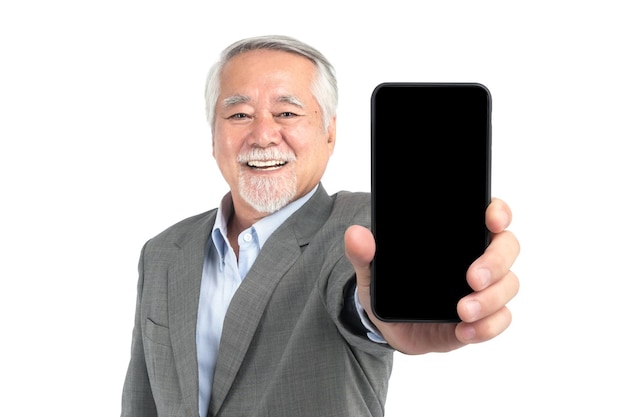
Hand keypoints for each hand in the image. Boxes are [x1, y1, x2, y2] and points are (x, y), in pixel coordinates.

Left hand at [344, 198, 519, 354]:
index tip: (491, 220)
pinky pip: (500, 320)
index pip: (489, 212)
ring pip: (508, 285)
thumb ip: (363, 252)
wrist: (391, 326)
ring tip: (462, 311)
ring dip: (491, 299)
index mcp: (457, 235)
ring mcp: (484, 288)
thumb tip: (356, 235)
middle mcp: (477, 256)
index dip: (498, 212)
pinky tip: (464, 331)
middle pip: (507, 247)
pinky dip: (487, 327)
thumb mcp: (372, 269)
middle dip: (495, 262)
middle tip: (471, 278)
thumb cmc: (390, 287)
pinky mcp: (483, 317)